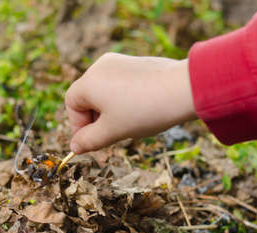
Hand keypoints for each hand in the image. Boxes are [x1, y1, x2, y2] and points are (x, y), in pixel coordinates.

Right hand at [65, 53, 196, 153]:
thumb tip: (75, 146)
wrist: (184, 89)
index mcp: (89, 82)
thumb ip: (89, 140)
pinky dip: (123, 100)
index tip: (91, 142)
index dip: (78, 126)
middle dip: (95, 119)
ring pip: (104, 91)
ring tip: (128, 124)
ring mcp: (120, 62)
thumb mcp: (112, 131)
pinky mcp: (137, 63)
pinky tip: (140, 111)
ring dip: (109, 110)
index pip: (72, 104)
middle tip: (111, 136)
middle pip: (87, 96)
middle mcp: (101, 66)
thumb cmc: (143, 111)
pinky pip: (121, 83)